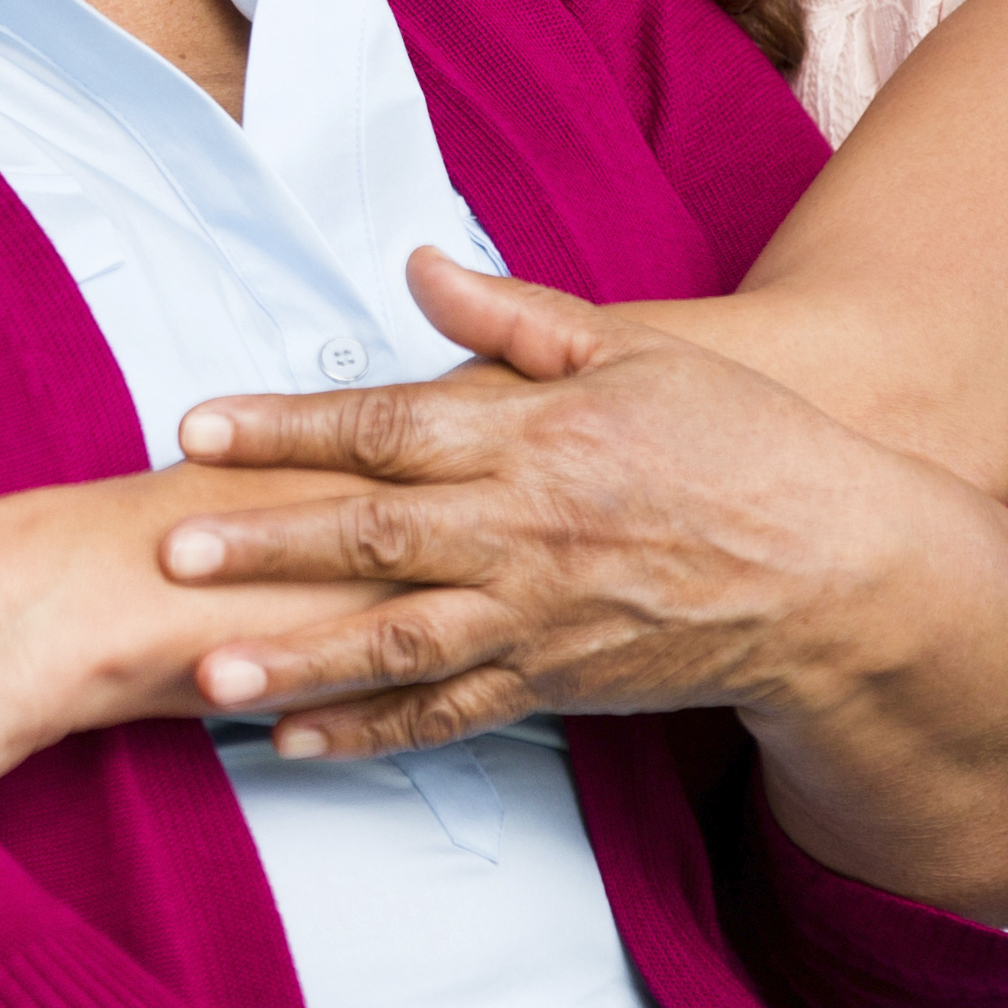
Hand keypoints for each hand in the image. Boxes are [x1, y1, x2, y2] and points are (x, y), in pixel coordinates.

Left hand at [161, 255, 973, 757]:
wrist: (836, 571)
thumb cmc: (737, 445)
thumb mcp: (637, 352)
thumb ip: (515, 317)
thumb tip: (416, 265)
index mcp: (537, 438)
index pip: (387, 426)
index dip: (287, 428)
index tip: (196, 425)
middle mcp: (526, 533)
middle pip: (373, 540)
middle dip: (264, 546)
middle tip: (171, 551)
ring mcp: (539, 619)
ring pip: (397, 646)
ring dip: (298, 661)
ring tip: (206, 675)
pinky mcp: (555, 684)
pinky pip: (447, 718)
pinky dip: (367, 735)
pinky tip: (291, 741)